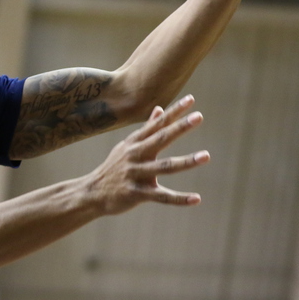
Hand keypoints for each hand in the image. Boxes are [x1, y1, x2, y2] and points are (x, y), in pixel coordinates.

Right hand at [87, 95, 209, 216]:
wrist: (92, 193)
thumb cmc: (114, 168)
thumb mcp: (127, 146)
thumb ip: (146, 129)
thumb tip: (159, 109)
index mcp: (134, 143)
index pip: (157, 124)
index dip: (174, 112)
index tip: (191, 100)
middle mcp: (134, 155)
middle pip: (160, 139)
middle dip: (179, 128)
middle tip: (198, 117)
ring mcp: (135, 174)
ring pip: (164, 167)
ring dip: (186, 161)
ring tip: (206, 156)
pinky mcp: (136, 194)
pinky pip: (161, 196)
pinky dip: (179, 199)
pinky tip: (197, 199)